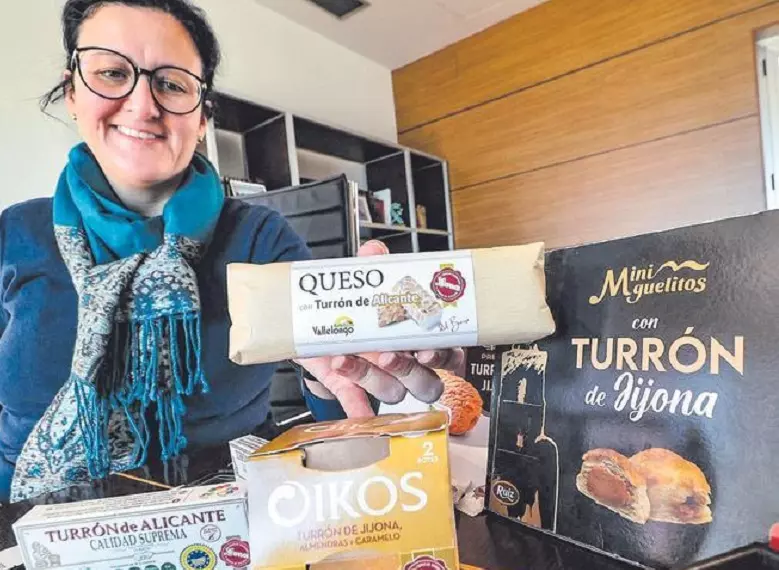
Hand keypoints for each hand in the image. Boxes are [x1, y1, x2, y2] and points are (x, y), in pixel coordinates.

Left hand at [294, 240, 464, 416]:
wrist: (319, 322)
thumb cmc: (360, 305)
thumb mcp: (368, 282)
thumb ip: (374, 266)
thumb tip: (374, 251)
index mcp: (423, 338)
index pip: (449, 355)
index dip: (442, 356)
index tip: (427, 349)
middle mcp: (408, 364)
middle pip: (426, 383)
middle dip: (408, 371)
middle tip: (389, 355)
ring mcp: (382, 379)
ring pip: (392, 393)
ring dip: (372, 378)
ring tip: (348, 358)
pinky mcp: (353, 388)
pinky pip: (360, 406)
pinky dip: (359, 410)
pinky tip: (357, 414)